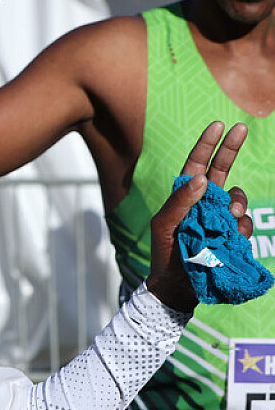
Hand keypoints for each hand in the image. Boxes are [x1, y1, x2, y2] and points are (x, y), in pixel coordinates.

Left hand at [145, 121, 251, 311]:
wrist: (176, 285)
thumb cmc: (164, 252)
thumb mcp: (164, 225)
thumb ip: (179, 202)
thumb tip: (202, 179)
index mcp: (185, 196)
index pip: (196, 165)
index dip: (207, 145)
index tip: (218, 124)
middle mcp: (205, 203)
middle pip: (222, 170)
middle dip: (231, 148)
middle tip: (242, 127)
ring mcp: (220, 218)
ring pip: (238, 199)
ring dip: (236, 204)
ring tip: (228, 218)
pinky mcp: (232, 234)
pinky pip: (244, 224)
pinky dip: (240, 228)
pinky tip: (229, 238)